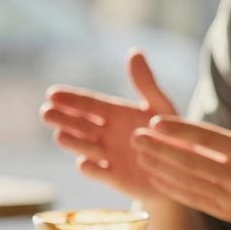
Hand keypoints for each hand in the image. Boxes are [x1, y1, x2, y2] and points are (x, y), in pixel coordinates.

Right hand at [39, 49, 176, 198]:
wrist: (183, 165)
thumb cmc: (170, 131)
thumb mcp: (161, 105)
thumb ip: (146, 82)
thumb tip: (134, 51)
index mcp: (115, 113)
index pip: (88, 104)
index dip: (71, 99)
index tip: (52, 93)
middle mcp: (106, 134)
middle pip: (80, 124)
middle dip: (63, 119)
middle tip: (46, 112)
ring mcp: (108, 156)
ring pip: (85, 147)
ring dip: (73, 142)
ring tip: (60, 135)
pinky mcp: (115, 177)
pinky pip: (101, 174)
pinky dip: (92, 170)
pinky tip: (84, 163)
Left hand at [129, 69, 230, 229]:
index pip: (208, 140)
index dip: (180, 130)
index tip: (156, 121)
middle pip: (190, 161)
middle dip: (159, 148)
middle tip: (135, 135)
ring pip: (187, 181)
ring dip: (160, 168)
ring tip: (138, 154)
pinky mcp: (227, 212)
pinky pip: (193, 199)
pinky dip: (172, 189)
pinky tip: (156, 178)